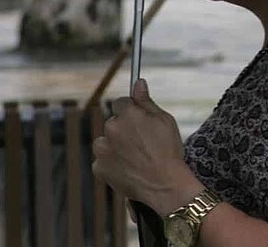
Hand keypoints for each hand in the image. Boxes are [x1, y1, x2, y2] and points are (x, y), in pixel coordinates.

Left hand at [92, 79, 203, 213]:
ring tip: (135, 158)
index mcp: (127, 114)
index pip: (121, 103)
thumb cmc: (168, 151)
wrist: (165, 185)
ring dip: (115, 146)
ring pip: (106, 141)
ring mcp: (102, 149)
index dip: (131, 111)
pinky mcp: (99, 167)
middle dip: (124, 130)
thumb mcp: (165, 121)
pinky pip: (103, 160)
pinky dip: (112, 163)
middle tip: (142, 144)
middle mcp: (111, 129)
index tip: (139, 122)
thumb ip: (147, 101)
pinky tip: (128, 168)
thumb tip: (138, 83)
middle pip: (113, 123)